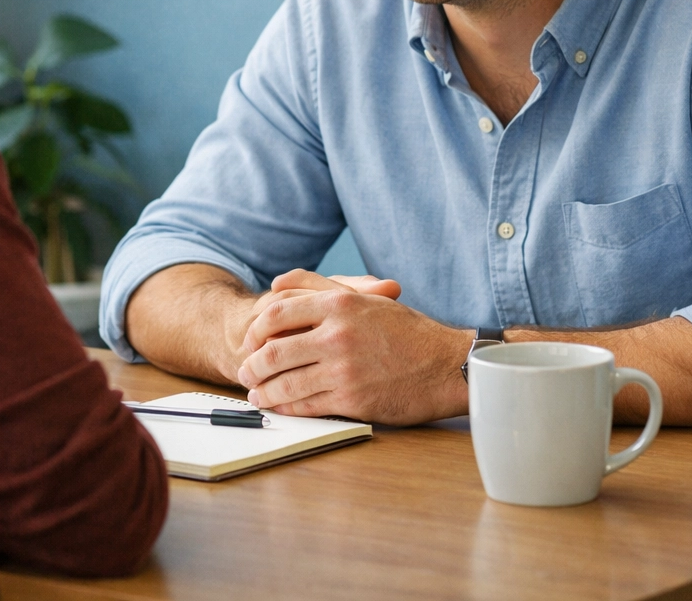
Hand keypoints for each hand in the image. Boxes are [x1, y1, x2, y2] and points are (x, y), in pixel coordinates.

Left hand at [236, 276, 467, 424]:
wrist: (446, 365)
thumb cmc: (408, 332)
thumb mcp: (366, 297)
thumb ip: (319, 286)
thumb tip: (276, 283)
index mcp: (339, 303)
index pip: (277, 312)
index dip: (255, 330)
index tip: (250, 341)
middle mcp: (338, 334)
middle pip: (274, 351)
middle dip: (252, 365)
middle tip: (245, 372)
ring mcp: (344, 368)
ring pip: (285, 383)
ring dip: (264, 392)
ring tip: (256, 394)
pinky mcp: (352, 399)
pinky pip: (306, 406)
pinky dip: (286, 408)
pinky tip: (281, 408)